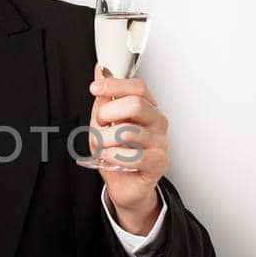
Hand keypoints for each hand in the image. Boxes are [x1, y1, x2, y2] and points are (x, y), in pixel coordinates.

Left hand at [88, 64, 168, 233]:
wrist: (125, 186)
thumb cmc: (117, 153)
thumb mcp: (104, 123)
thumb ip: (104, 99)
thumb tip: (100, 70)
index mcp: (147, 108)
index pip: (137, 87)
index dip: (114, 85)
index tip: (95, 88)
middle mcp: (157, 122)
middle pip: (135, 104)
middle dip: (107, 114)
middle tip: (100, 126)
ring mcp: (160, 142)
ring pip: (127, 132)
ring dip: (106, 140)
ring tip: (104, 147)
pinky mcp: (158, 162)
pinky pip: (132, 155)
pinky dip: (113, 156)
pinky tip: (111, 158)